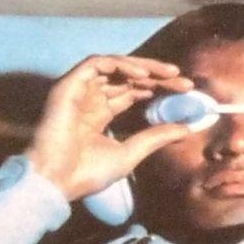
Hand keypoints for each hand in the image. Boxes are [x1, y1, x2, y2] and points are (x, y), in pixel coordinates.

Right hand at [28, 55, 192, 199]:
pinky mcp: (69, 84)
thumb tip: (186, 128)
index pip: (133, 92)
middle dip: (158, 77)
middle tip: (184, 82)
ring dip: (144, 67)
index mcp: (100, 114)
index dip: (159, 89)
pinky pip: (98, 63)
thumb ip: (155, 137)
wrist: (56, 181)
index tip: (185, 93)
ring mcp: (79, 90)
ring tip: (170, 75)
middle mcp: (90, 98)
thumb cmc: (86, 173)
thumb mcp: (130, 153)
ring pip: (116, 66)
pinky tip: (143, 74)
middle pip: (128, 78)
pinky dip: (121, 65)